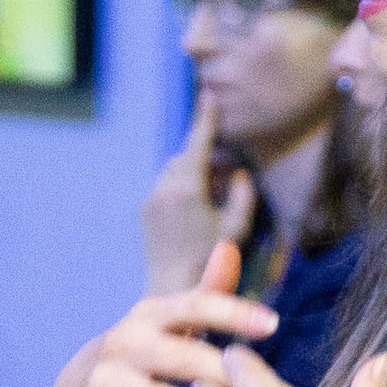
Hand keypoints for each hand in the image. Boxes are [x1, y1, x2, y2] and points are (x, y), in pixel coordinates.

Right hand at [44, 240, 280, 386]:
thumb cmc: (144, 354)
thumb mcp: (169, 323)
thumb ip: (205, 293)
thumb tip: (230, 247)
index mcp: (148, 316)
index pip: (192, 306)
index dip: (232, 313)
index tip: (273, 324)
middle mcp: (123, 345)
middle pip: (180, 359)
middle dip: (221, 375)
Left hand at [139, 94, 255, 293]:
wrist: (174, 290)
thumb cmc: (211, 262)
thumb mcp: (236, 227)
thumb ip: (242, 194)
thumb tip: (239, 173)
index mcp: (187, 189)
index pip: (198, 145)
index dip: (205, 120)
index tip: (208, 96)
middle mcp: (163, 190)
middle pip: (184, 156)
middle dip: (202, 155)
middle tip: (226, 170)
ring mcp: (150, 201)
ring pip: (172, 171)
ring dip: (191, 172)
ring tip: (212, 193)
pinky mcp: (144, 213)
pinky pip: (163, 188)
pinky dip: (180, 187)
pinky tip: (194, 209)